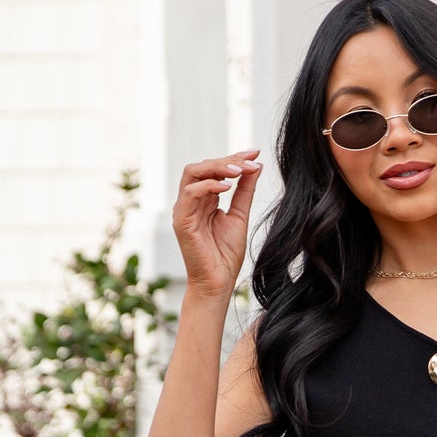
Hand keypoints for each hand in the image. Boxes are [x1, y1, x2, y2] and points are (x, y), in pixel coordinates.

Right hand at [173, 149, 262, 297]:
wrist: (218, 282)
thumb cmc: (226, 254)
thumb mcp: (240, 215)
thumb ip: (245, 190)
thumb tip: (255, 166)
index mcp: (204, 199)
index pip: (215, 170)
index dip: (234, 158)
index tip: (255, 154)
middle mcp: (191, 201)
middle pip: (202, 167)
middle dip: (227, 160)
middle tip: (249, 161)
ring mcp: (184, 209)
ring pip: (193, 173)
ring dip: (218, 168)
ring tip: (239, 170)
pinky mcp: (181, 220)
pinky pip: (190, 193)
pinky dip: (209, 186)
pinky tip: (228, 187)